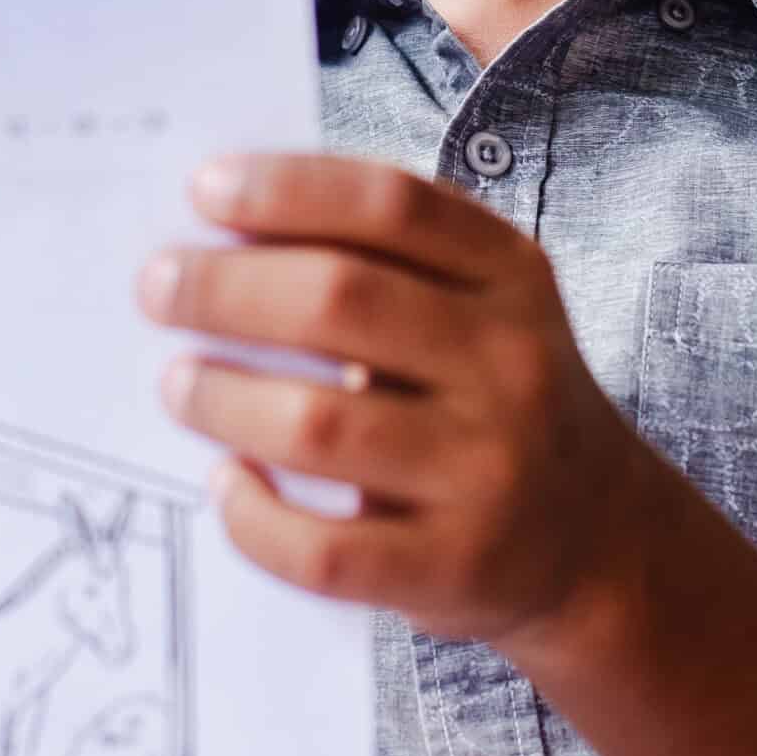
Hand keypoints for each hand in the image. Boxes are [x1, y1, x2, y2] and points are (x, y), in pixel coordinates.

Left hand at [135, 153, 667, 659]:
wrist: (597, 538)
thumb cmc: (501, 400)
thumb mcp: (485, 308)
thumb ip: (386, 265)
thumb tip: (225, 239)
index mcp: (513, 277)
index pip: (392, 206)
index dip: (289, 188)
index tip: (204, 189)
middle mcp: (509, 364)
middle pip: (342, 301)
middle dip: (226, 287)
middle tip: (158, 285)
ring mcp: (486, 470)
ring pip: (319, 424)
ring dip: (223, 397)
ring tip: (177, 383)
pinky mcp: (452, 566)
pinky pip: (323, 547)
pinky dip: (254, 516)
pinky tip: (226, 483)